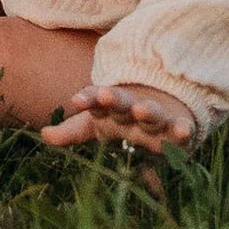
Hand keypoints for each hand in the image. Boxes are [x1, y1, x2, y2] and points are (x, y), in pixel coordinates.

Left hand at [39, 79, 197, 156]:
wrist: (166, 109)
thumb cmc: (123, 122)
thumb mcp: (96, 127)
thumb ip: (71, 132)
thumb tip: (44, 135)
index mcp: (111, 109)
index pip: (97, 101)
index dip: (89, 98)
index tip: (77, 99)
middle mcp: (133, 110)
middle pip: (124, 104)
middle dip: (116, 100)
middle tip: (107, 94)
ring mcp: (157, 117)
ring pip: (151, 113)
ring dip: (147, 110)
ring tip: (142, 108)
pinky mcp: (177, 128)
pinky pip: (180, 129)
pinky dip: (183, 130)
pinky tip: (184, 131)